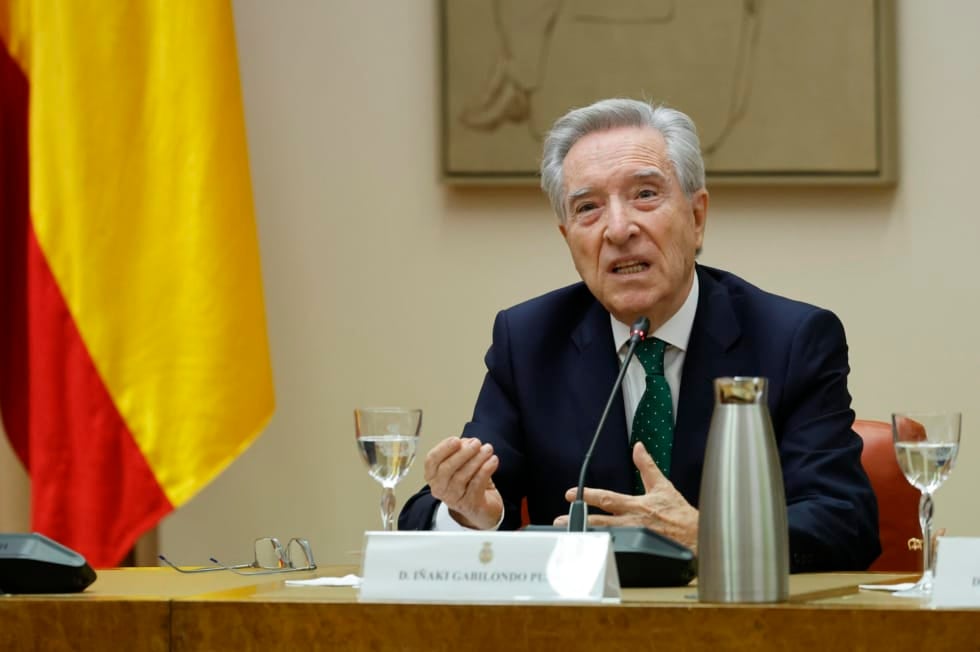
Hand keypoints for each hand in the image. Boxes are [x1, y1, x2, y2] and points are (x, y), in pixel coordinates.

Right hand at [424, 436, 502, 529]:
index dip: (443, 449)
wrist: (481, 507)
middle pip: (446, 469)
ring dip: (477, 459)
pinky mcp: (469, 505)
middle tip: (476, 443)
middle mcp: (439, 488)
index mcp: (433, 476)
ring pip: (462, 477)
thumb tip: (468, 442)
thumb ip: (462, 450)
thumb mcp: (462, 463)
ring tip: (488, 449)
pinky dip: (486, 470)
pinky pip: (476, 485)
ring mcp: (453, 499)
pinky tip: (493, 461)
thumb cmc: (469, 481)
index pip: (431, 460)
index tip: (456, 439)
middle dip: (463, 453)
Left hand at [553, 442, 698, 550]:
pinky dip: (602, 551)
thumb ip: (647, 466)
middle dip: (579, 520)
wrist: (697, 537)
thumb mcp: (663, 485)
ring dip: (586, 537)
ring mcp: (634, 538)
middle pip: (600, 522)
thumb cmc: (681, 514)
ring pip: (605, 538)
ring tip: (568, 537)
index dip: (587, 496)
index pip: (607, 499)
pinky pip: (617, 551)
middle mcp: (632, 523)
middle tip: (560, 520)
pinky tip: (589, 553)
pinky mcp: (639, 550)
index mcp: (636, 506)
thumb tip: (638, 447)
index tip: (570, 494)